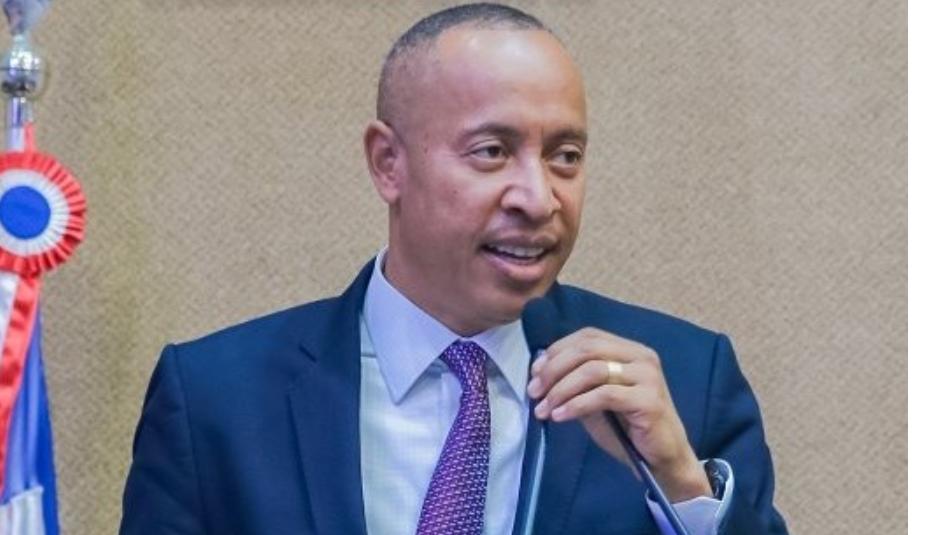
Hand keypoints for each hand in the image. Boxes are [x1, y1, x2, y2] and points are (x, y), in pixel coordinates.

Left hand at [527, 327, 711, 501]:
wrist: (663, 458)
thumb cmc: (628, 430)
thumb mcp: (596, 400)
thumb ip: (576, 382)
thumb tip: (541, 372)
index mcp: (630, 350)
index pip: (588, 336)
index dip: (558, 350)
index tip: (534, 372)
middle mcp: (641, 357)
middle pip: (587, 349)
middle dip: (554, 369)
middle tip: (534, 391)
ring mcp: (647, 376)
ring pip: (592, 370)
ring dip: (561, 389)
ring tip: (543, 408)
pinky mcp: (648, 400)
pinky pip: (603, 395)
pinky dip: (576, 405)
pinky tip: (560, 416)